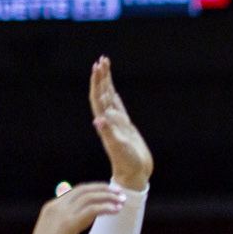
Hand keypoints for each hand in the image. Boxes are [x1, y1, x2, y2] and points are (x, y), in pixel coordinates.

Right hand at [27, 181, 127, 233]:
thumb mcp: (57, 232)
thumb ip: (69, 222)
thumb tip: (85, 218)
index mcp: (52, 207)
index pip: (76, 192)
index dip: (93, 190)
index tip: (108, 192)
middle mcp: (57, 207)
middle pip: (83, 190)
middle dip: (103, 189)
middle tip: (119, 192)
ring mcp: (62, 214)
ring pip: (89, 198)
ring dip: (108, 197)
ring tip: (122, 200)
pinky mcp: (68, 224)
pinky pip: (91, 211)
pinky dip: (105, 208)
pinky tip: (116, 210)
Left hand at [87, 57, 151, 190]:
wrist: (134, 174)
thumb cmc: (127, 162)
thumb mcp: (118, 147)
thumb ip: (109, 133)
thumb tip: (99, 120)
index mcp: (105, 122)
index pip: (98, 97)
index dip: (98, 82)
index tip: (98, 66)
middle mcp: (108, 120)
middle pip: (102, 93)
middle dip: (102, 76)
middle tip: (103, 59)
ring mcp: (116, 123)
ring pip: (110, 97)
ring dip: (107, 83)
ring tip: (106, 67)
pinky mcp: (125, 127)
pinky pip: (118, 107)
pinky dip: (115, 96)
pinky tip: (114, 91)